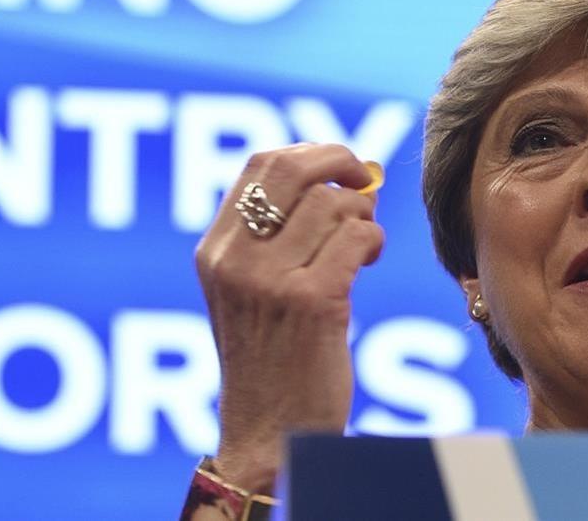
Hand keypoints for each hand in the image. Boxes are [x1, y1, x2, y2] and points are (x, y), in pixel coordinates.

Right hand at [194, 143, 383, 493]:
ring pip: (333, 204)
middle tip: (363, 178)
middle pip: (292, 169)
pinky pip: (356, 238)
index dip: (307, 152)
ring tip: (361, 246)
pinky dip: (372, 241)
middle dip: (338, 160)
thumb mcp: (252, 293)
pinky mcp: (311, 301)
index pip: (259, 165)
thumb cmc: (273, 362)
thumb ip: (276, 238)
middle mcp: (235, 260)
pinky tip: (368, 261)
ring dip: (361, 217)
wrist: (270, 434)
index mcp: (215, 252)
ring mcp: (270, 280)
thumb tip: (339, 178)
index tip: (336, 166)